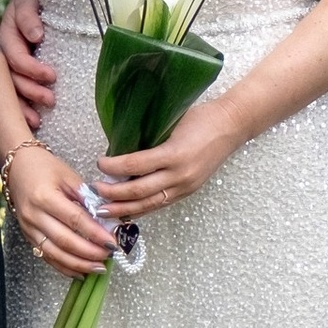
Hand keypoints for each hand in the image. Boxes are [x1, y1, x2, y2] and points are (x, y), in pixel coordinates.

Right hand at [0, 0, 56, 127]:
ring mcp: (6, 65)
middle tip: (50, 99)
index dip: (30, 68)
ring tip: (38, 118)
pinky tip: (33, 121)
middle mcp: (2, 52)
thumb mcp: (31, 2)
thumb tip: (36, 36)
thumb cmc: (37, 4)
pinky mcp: (14, 76)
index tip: (51, 75)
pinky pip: (13, 96)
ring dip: (23, 105)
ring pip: (8, 89)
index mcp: (6, 34)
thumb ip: (29, 15)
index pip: (14, 56)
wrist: (39, 5)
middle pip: (10, 77)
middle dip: (29, 91)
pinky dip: (21, 109)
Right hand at [4, 136, 114, 278]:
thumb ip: (87, 197)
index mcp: (45, 197)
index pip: (75, 220)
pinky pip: (46, 256)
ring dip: (79, 264)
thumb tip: (106, 220)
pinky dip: (64, 267)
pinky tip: (81, 272)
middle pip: (64, 241)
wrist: (18, 168)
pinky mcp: (28, 236)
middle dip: (89, 252)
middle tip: (109, 255)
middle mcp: (34, 215)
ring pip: (54, 254)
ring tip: (99, 268)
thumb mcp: (68, 175)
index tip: (113, 242)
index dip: (95, 233)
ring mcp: (29, 228)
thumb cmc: (45, 168)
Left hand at [94, 96, 242, 221]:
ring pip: (150, 204)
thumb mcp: (171, 121)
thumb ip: (149, 136)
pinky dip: (142, 209)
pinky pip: (161, 203)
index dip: (114, 167)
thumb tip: (120, 146)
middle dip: (114, 194)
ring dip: (125, 209)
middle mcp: (180, 174)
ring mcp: (185, 186)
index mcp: (174, 153)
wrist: (232, 126)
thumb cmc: (201, 117)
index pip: (136, 164)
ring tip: (105, 210)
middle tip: (95, 191)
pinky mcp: (188, 191)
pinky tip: (127, 211)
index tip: (99, 163)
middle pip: (140, 191)